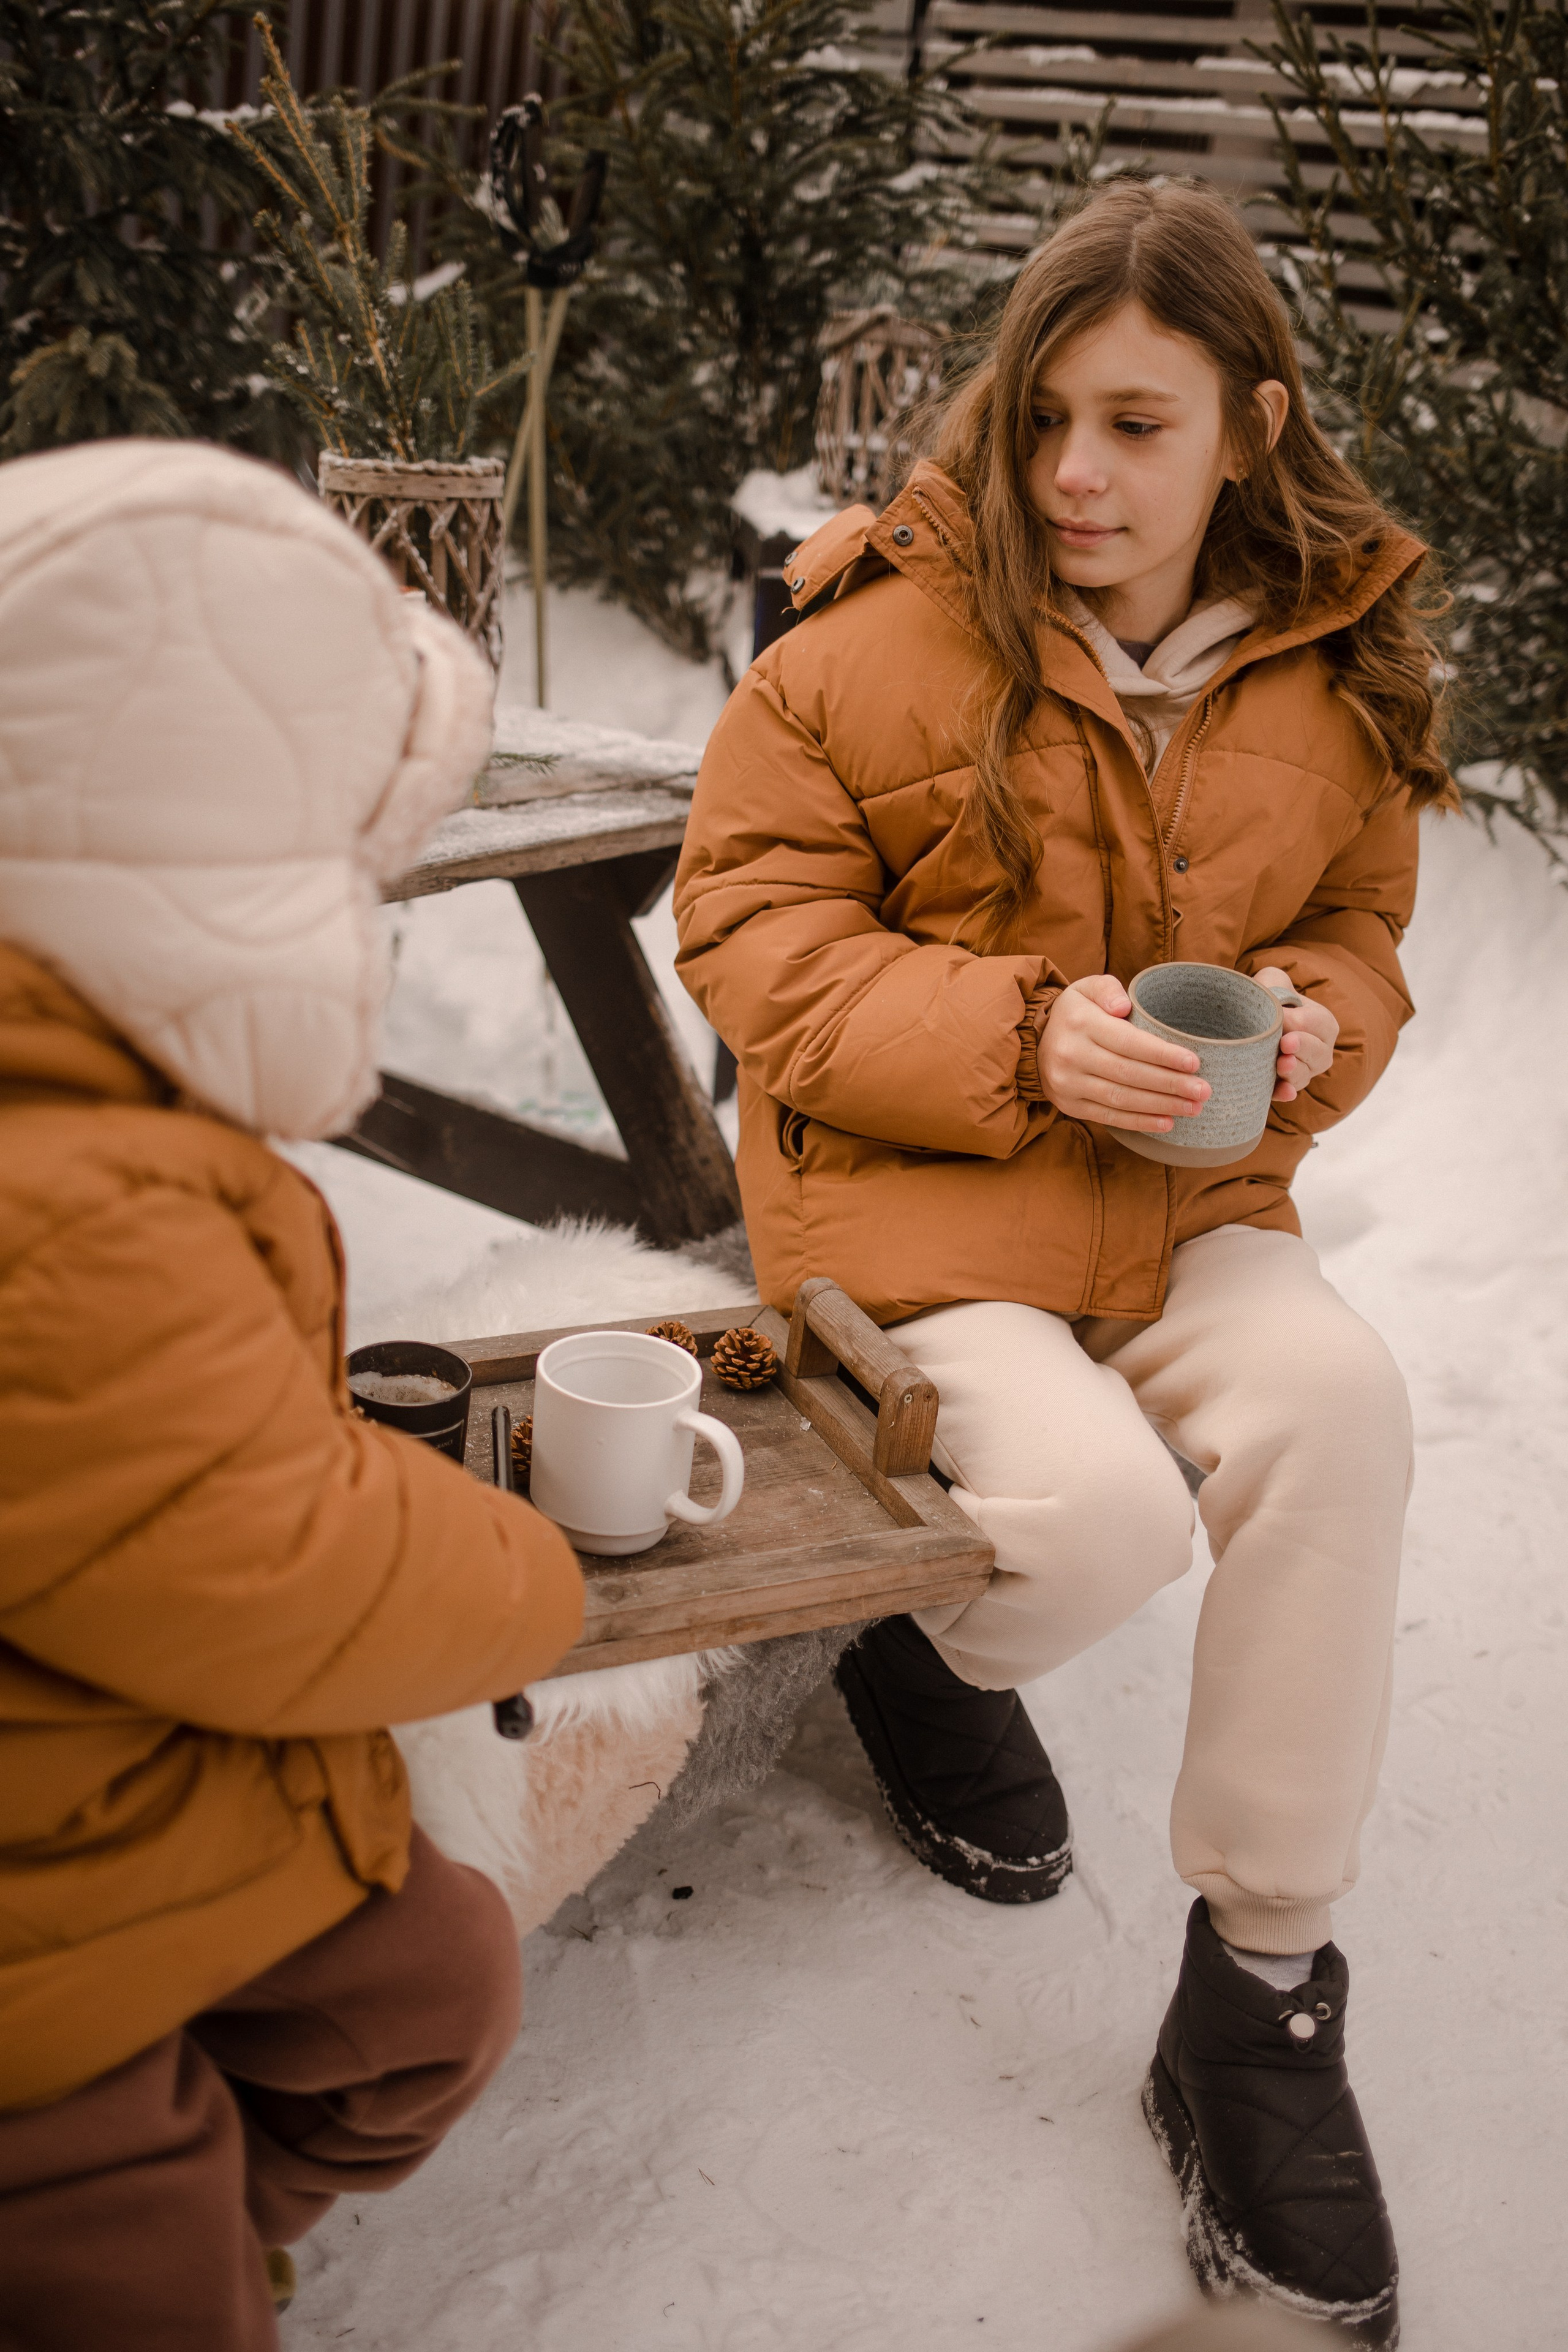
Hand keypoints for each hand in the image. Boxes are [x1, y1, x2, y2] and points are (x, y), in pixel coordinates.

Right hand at [1036, 974, 1209, 1134]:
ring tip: (1193, 1108)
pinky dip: (1140, 1122)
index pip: (1128, 1042)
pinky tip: (1167, 1123)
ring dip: (1161, 1106)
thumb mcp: (1087, 988)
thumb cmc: (1076, 1013)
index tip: (1194, 1063)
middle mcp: (1071, 1054)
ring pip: (1121, 1099)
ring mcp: (1068, 1083)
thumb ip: (1107, 989)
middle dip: (1170, 1084)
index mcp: (1080, 1022)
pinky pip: (1109, 1117)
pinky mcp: (1070, 1105)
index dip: (1162, 1054)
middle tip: (1203, 1091)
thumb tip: (1124, 1007)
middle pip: (1128, 1074)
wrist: (1034, 1043)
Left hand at [1254, 965, 1337, 1102]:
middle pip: (1317, 1053)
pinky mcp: (1286, 1086)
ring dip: (1294, 1072)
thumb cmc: (1268, 998)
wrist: (1251, 1021)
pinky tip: (1282, 1091)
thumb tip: (1273, 1004)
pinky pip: (1289, 1093)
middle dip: (1303, 1048)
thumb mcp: (1273, 981)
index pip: (1315, 1023)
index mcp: (1323, 1022)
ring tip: (1281, 1065)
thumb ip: (1274, 982)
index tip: (1283, 1023)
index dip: (1298, 1024)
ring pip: (1304, 1075)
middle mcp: (1320, 1050)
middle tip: (1285, 1044)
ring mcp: (1305, 1071)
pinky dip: (1285, 1093)